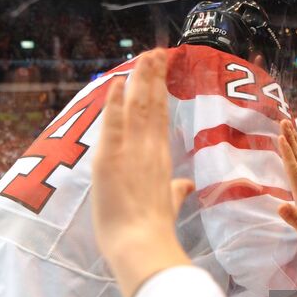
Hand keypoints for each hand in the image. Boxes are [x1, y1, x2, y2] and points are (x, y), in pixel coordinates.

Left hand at [91, 50, 193, 296]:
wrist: (142, 245)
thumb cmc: (155, 231)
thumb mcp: (170, 206)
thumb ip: (176, 191)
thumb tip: (186, 184)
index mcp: (162, 158)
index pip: (160, 116)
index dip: (161, 89)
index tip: (162, 68)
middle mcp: (150, 148)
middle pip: (152, 103)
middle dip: (153, 75)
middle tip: (156, 51)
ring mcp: (131, 150)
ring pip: (137, 106)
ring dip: (139, 79)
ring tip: (143, 56)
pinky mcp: (110, 157)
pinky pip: (114, 122)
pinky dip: (115, 101)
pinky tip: (118, 82)